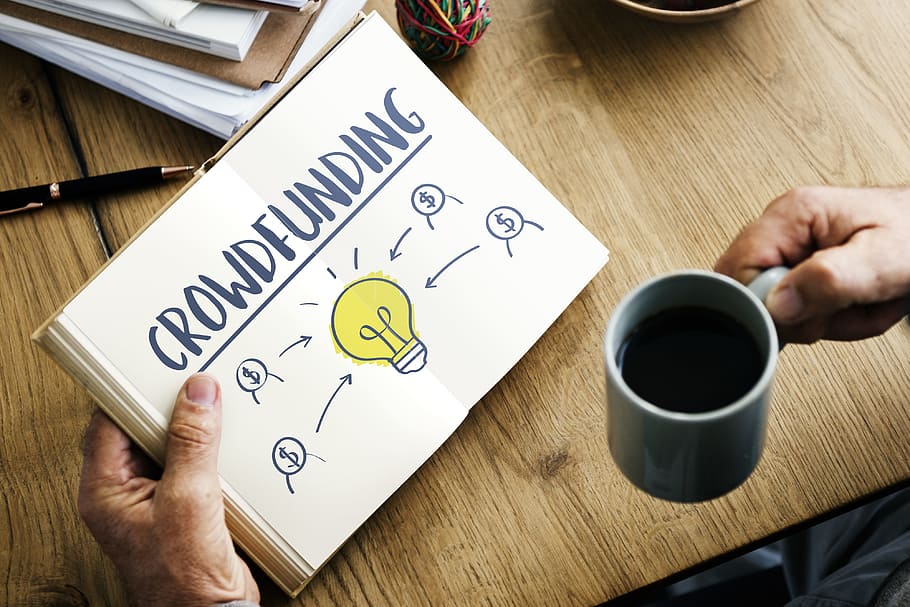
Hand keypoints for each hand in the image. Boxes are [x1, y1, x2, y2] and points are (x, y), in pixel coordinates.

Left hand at [78, 374, 259, 605]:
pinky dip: (211, 450)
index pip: (108, 423)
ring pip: (170, 446)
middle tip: (195, 379)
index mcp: (105, 491)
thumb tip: (197, 392)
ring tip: (216, 404)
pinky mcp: (184, 508)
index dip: (132, 392)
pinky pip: (193, 465)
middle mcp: (125, 494)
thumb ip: (192, 442)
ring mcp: (155, 501)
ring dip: (194, 428)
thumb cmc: (183, 576)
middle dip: (169, 406)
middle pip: (140, 430)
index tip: (160, 366)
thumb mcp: (189, 498)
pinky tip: (231, 440)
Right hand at [715, 186, 909, 342]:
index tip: (808, 314)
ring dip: (824, 321)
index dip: (768, 305)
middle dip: (803, 317)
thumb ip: (829, 280)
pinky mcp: (804, 267)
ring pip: (776, 308)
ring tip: (860, 304)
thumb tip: (776, 303)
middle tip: (844, 307)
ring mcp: (793, 248)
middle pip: (753, 293)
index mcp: (793, 214)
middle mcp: (784, 228)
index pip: (739, 271)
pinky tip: (852, 305)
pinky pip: (797, 310)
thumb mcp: (884, 260)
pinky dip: (828, 320)